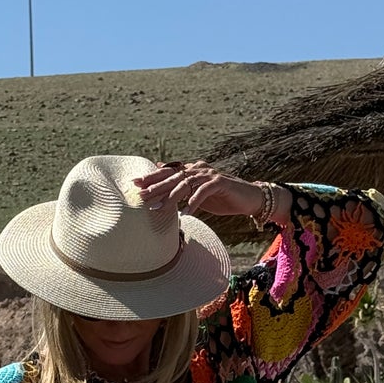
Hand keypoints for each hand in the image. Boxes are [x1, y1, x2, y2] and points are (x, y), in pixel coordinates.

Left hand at [135, 161, 284, 221]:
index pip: (168, 172)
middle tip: (141, 195)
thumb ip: (182, 189)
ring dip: (170, 197)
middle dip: (155, 187)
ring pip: (185, 184)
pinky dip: (193, 202)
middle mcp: (199, 169)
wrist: (248, 198)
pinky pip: (203, 192)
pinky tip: (185, 213)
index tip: (135, 184)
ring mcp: (209, 174)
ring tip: (158, 208)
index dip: (151, 177)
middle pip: (173, 177)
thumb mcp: (198, 194)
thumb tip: (163, 188)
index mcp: (192, 170)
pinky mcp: (220, 182)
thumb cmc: (222, 198)